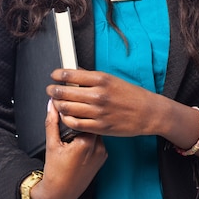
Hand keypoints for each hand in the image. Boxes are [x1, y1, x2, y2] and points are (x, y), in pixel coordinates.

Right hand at [30, 99, 106, 198]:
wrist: (61, 193)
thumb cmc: (55, 171)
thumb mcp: (51, 144)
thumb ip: (52, 121)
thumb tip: (52, 104)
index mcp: (86, 142)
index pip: (86, 116)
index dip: (78, 110)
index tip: (72, 106)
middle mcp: (98, 147)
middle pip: (93, 123)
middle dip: (83, 119)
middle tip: (73, 117)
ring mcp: (102, 153)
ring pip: (97, 131)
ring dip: (88, 128)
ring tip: (75, 132)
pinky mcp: (103, 158)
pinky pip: (99, 141)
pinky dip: (91, 139)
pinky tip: (80, 142)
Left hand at [46, 68, 161, 137]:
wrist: (148, 112)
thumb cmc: (132, 95)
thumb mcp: (113, 79)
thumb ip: (92, 76)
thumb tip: (75, 72)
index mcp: (101, 79)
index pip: (70, 74)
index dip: (58, 75)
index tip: (54, 76)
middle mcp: (98, 95)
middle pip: (65, 91)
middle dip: (53, 90)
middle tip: (50, 89)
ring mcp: (98, 112)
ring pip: (67, 108)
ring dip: (58, 104)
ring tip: (56, 102)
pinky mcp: (99, 126)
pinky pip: (75, 123)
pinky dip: (66, 119)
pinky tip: (66, 115)